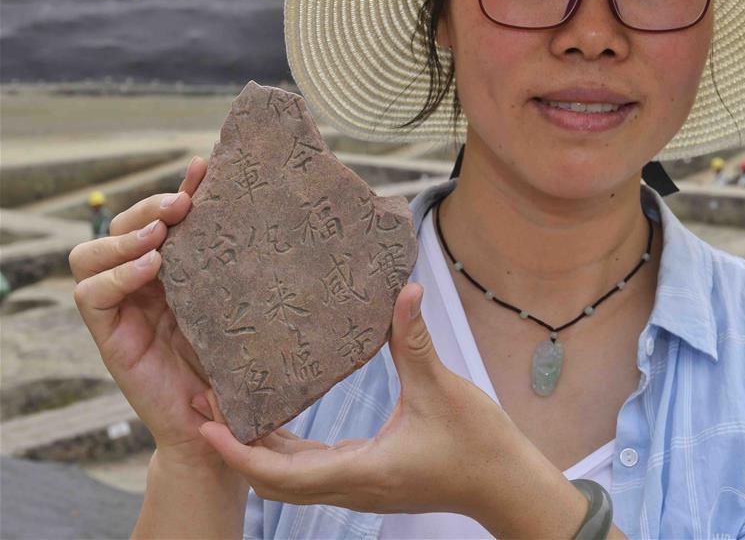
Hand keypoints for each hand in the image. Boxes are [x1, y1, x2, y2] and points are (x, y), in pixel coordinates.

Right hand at [70, 156, 287, 467]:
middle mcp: (144, 285)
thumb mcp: (248, 309)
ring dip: (125, 235)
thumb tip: (292, 221)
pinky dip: (115, 275)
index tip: (206, 166)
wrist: (228, 427)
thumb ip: (252, 273)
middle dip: (147, 207)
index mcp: (176, 273)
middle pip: (121, 228)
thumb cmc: (245, 366)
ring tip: (164, 232)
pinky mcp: (112, 338)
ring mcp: (124, 310)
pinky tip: (153, 266)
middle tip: (183, 203)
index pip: (162, 219)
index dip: (179, 190)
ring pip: (92, 254)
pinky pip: (92, 296)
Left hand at [196, 282, 538, 518]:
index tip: (207, 423)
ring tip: (231, 409)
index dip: (238, 451)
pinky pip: (313, 470)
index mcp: (361, 470)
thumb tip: (403, 290)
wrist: (505, 486)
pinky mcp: (368, 478)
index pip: (280, 474)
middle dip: (235, 448)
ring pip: (291, 479)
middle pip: (273, 481)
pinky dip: (286, 449)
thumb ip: (414, 341)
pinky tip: (278, 418)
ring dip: (258, 450)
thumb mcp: (442, 390)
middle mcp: (351, 485)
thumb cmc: (478, 446)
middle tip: (208, 406)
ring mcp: (359, 486)